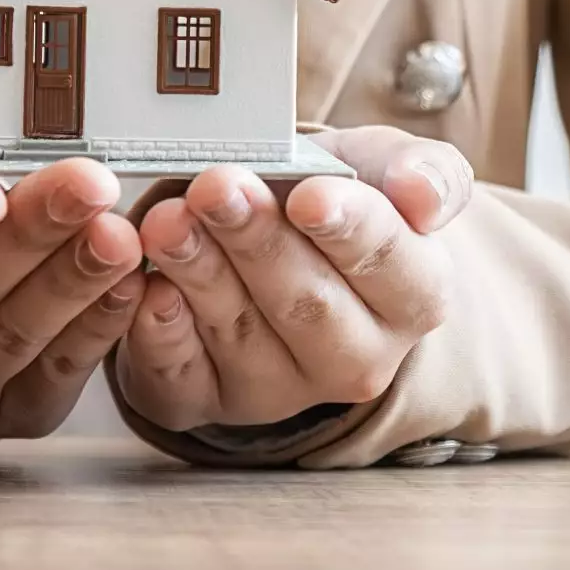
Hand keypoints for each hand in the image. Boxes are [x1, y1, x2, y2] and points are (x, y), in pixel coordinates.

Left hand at [114, 127, 472, 430]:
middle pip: (307, 304)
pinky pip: (181, 376)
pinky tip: (146, 288)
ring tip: (168, 222)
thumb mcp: (384, 169)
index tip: (310, 197)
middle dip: (258, 243)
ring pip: (239, 333)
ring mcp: (279, 389)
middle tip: (218, 188)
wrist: (275, 243)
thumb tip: (420, 195)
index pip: (389, 265)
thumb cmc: (335, 201)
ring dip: (200, 274)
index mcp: (414, 298)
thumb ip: (423, 173)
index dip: (349, 230)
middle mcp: (355, 358)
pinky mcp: (207, 400)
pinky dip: (160, 332)